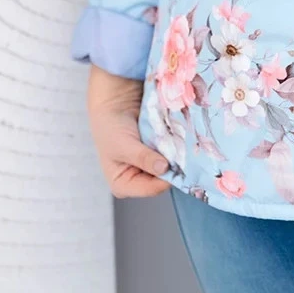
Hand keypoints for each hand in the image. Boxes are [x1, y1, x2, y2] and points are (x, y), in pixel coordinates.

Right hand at [86, 65, 170, 197]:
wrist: (115, 103)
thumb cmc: (111, 127)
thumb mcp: (124, 145)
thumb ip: (143, 158)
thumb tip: (163, 168)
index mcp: (123, 185)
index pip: (150, 189)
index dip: (166, 179)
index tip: (178, 165)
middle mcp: (138, 180)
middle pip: (162, 180)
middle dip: (173, 168)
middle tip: (183, 153)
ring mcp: (150, 167)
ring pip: (170, 168)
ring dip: (177, 157)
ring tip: (182, 145)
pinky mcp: (158, 154)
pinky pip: (172, 156)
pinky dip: (176, 148)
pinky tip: (180, 139)